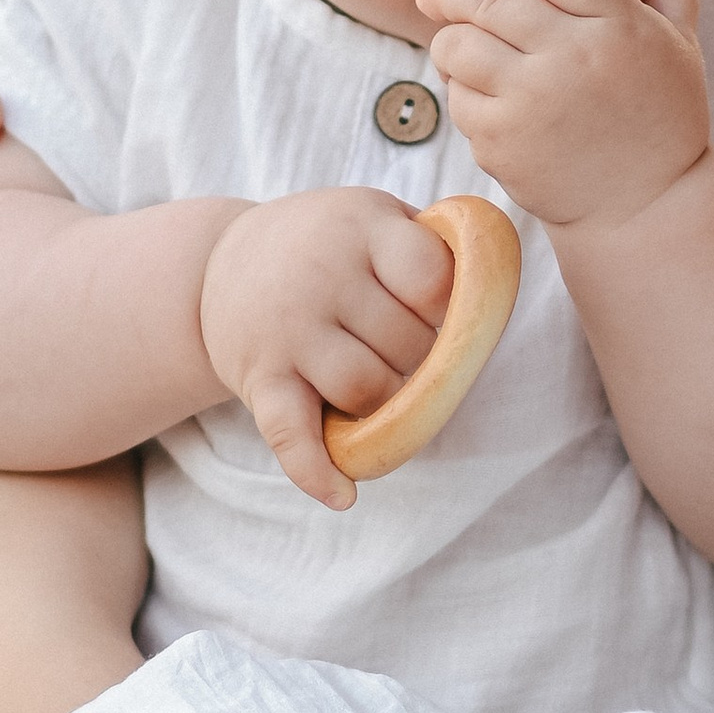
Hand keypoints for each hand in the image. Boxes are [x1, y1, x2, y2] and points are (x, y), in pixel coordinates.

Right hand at [196, 189, 455, 512]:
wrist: (220, 264)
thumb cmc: (325, 245)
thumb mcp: (374, 218)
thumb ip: (434, 244)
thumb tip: (494, 293)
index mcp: (362, 229)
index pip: (432, 281)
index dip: (448, 306)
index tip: (433, 308)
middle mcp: (320, 275)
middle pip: (407, 346)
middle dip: (417, 357)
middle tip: (393, 342)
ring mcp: (288, 330)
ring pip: (367, 391)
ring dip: (385, 402)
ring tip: (375, 383)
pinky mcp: (260, 379)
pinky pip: (290, 434)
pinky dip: (315, 470)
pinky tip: (343, 494)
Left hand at [417, 0, 708, 235]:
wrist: (646, 209)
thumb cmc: (664, 121)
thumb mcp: (683, 49)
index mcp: (620, 26)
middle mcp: (573, 58)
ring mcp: (532, 102)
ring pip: (458, 46)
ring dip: (446, 39)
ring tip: (452, 43)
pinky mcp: (503, 143)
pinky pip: (459, 98)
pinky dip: (459, 90)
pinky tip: (475, 92)